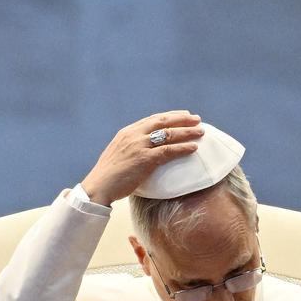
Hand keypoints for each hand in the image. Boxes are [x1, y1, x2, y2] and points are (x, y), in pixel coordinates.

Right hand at [81, 111, 204, 205]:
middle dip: (182, 119)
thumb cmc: (109, 176)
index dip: (170, 116)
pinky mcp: (144, 159)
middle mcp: (134, 135)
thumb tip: (144, 152)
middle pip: (163, 121)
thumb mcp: (119, 155)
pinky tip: (193, 148)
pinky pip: (168, 151)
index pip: (153, 119)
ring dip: (187, 132)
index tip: (183, 114)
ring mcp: (139, 146)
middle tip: (197, 119)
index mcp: (128, 132)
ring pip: (168, 134)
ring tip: (201, 132)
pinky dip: (182, 148)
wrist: (99, 186)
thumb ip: (131, 149)